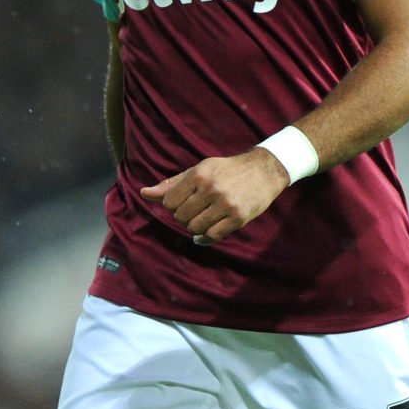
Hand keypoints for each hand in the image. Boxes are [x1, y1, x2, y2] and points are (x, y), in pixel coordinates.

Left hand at [139, 148, 291, 245]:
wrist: (264, 170)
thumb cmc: (226, 170)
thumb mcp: (198, 170)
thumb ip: (171, 184)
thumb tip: (144, 193)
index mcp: (199, 175)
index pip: (169, 202)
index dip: (173, 205)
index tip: (182, 202)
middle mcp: (211, 189)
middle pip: (181, 217)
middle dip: (184, 217)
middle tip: (194, 210)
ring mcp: (226, 205)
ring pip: (195, 228)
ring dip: (195, 227)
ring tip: (202, 218)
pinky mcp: (239, 218)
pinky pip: (213, 236)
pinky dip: (205, 238)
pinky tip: (207, 231)